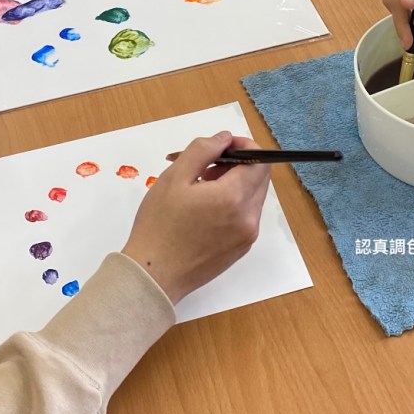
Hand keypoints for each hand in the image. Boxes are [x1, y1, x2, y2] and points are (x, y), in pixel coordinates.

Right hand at [122, 131, 269, 304]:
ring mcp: (247, 236)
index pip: (259, 160)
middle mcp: (249, 218)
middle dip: (239, 164)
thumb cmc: (160, 224)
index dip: (244, 146)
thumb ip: (203, 150)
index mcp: (234, 197)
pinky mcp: (240, 249)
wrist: (153, 275)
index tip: (221, 146)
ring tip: (202, 188)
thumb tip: (225, 138)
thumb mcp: (175, 177)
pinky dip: (233, 204)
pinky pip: (246, 216)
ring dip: (236, 184)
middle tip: (207, 167)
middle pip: (260, 178)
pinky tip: (205, 209)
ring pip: (253, 196)